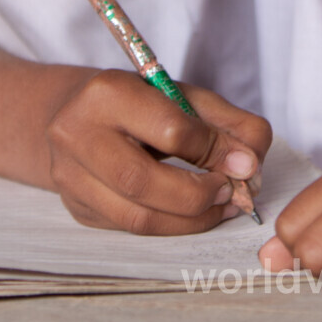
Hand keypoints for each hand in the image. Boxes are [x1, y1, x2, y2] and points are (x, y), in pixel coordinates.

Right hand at [45, 70, 270, 234]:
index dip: (215, 151)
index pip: (170, 131)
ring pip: (136, 217)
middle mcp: (77, 134)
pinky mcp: (77, 208)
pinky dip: (171, 227)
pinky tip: (194, 215)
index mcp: (108, 93)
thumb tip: (252, 165)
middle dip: (199, 195)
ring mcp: (70, 176)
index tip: (247, 163)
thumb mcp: (185, 96)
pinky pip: (130, 229)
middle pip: (143, 182)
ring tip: (221, 206)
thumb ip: (227, 123)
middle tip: (231, 192)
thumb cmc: (140, 102)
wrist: (79, 114)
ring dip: (190, 220)